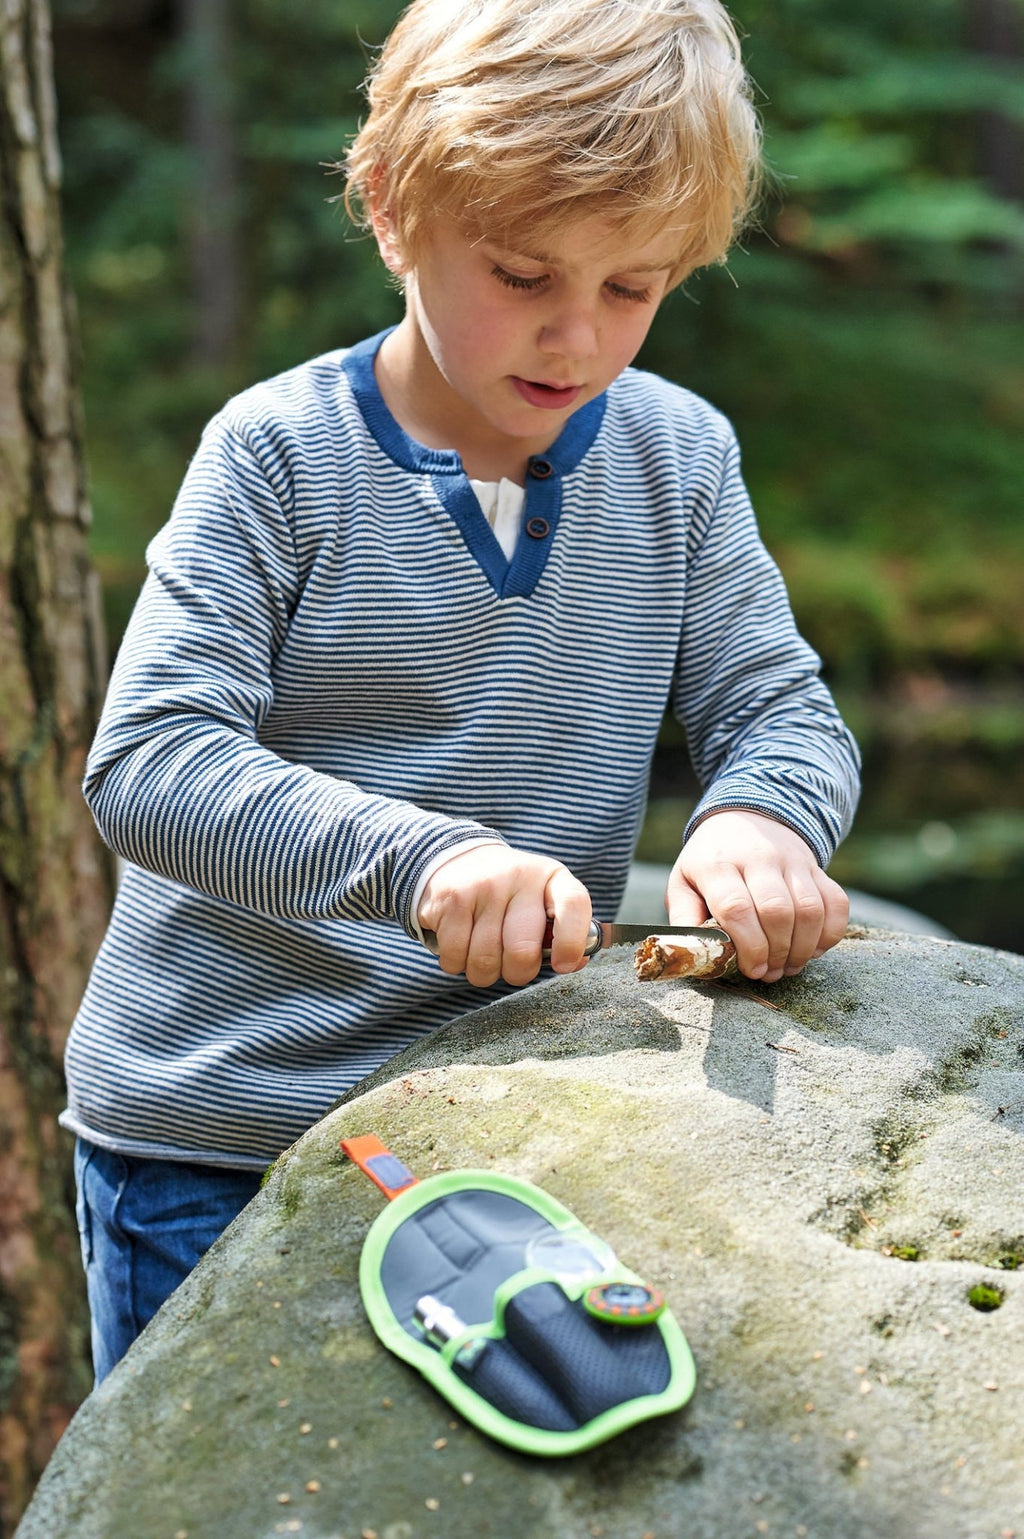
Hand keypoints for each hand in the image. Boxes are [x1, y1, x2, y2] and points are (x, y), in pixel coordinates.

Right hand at [417, 845, 591, 987]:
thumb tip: (572, 963)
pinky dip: (455, 963)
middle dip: (517, 973)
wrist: (458, 858)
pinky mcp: (451, 899)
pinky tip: (460, 943)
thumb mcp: (542, 900)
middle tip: (512, 965)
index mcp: (551, 876)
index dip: (571, 942)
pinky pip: (454, 957)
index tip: (562, 964)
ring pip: (484, 962)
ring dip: (482, 971)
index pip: (573, 905)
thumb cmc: (510, 894)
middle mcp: (519, 877)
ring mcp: (482, 886)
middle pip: (522, 951)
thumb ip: (562, 933)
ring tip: (482, 951)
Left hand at [666, 810, 848, 981]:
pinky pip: (836, 903)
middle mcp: (758, 858)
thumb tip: (692, 954)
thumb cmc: (711, 861)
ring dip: (803, 948)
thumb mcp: (684, 882)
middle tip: (770, 972)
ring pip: (810, 910)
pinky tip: (812, 949)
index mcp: (718, 864)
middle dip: (776, 952)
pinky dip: (831, 933)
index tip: (751, 970)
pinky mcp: (817, 867)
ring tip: (789, 966)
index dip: (748, 946)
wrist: (747, 816)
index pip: (736, 907)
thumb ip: (684, 918)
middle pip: (777, 911)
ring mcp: (792, 860)